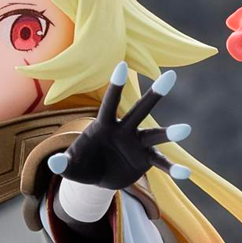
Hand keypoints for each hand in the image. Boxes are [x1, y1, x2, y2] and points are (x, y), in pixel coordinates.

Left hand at [47, 61, 190, 189]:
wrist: (96, 177)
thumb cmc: (81, 164)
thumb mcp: (70, 166)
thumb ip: (64, 163)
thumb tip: (55, 163)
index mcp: (104, 125)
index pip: (109, 104)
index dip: (116, 87)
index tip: (122, 65)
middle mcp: (124, 130)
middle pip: (140, 110)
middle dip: (154, 94)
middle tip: (171, 76)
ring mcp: (137, 144)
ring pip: (154, 135)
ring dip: (169, 133)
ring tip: (186, 129)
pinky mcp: (145, 160)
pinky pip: (160, 162)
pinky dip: (172, 168)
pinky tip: (186, 173)